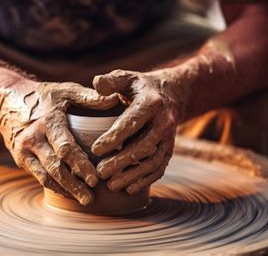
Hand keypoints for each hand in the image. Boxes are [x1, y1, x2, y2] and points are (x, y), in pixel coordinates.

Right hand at [0, 82, 117, 204]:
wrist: (7, 100)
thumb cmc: (43, 96)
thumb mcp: (65, 91)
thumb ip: (89, 97)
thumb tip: (115, 99)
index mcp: (47, 122)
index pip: (65, 148)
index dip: (80, 165)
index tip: (95, 179)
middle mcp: (33, 139)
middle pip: (55, 167)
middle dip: (74, 184)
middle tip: (91, 197)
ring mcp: (24, 151)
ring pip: (45, 177)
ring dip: (65, 190)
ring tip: (84, 200)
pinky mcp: (21, 159)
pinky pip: (38, 176)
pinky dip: (55, 186)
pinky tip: (70, 193)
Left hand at [91, 69, 188, 194]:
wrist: (172, 95)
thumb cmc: (140, 87)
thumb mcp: (127, 78)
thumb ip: (111, 81)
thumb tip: (96, 84)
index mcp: (151, 103)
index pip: (132, 121)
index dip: (114, 137)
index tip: (95, 149)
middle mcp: (164, 122)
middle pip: (144, 145)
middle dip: (121, 161)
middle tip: (99, 172)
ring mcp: (168, 138)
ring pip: (152, 161)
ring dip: (133, 175)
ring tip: (111, 185)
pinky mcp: (169, 150)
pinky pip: (160, 168)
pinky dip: (146, 180)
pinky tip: (129, 189)